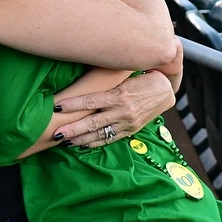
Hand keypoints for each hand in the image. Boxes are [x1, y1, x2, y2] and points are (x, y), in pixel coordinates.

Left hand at [57, 72, 175, 147]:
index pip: (91, 101)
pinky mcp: (130, 131)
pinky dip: (94, 142)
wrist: (164, 91)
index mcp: (119, 94)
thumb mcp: (124, 77)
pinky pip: (109, 139)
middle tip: (56, 132)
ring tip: (64, 140)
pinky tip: (82, 144)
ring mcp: (126, 123)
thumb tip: (82, 82)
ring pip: (99, 133)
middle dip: (73, 128)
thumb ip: (106, 84)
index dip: (73, 104)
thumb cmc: (141, 79)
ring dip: (80, 138)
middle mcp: (122, 111)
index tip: (57, 106)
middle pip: (92, 122)